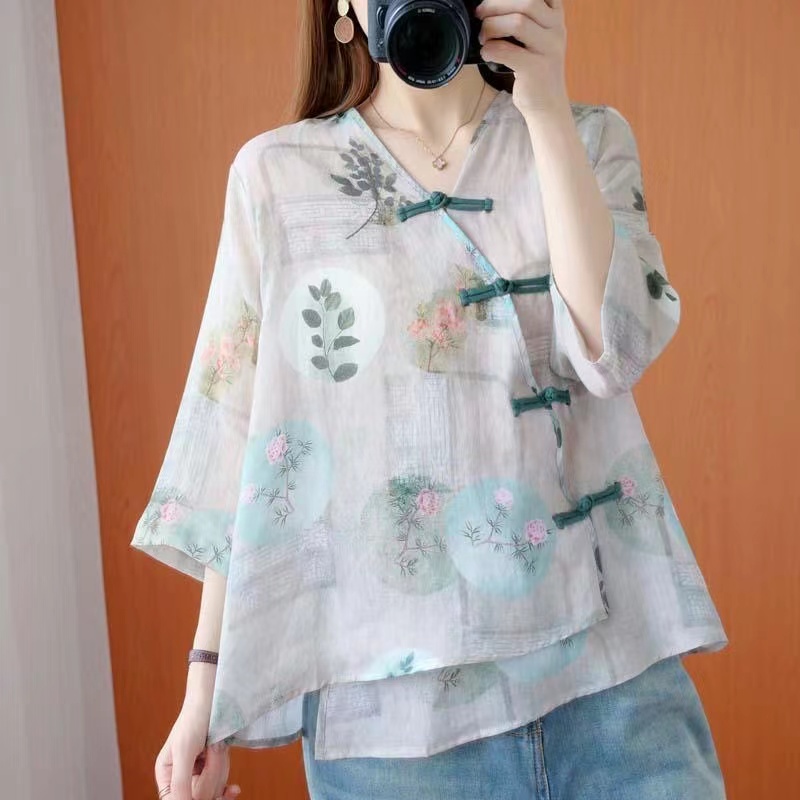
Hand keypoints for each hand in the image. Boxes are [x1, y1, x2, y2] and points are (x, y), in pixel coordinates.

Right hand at [155, 703, 240, 799]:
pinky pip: (221, 788)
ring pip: (213, 792)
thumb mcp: (184, 751)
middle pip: (198, 797)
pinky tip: (234, 789)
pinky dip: (227, 787)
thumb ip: (180, 782)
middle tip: (212, 748)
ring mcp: (199, 777)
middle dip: (210, 774)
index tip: (200, 793)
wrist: (214, 701)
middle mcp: (180, 780)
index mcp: (166, 776)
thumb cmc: (194, 720)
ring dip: (220, 768)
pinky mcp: (214, 773)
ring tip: (216, 746)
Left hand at [475, 0, 568, 118]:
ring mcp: (548, 49)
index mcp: (556, 16)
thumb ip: (525, 18)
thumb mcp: (538, 38)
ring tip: (484, 37)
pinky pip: (506, 51)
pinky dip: (490, 49)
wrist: (547, 104)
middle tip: (481, 14)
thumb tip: (489, 6)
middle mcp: (557, 29)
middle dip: (496, 4)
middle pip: (527, 1)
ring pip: (517, 22)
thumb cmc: (536, 69)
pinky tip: (487, 54)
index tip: (493, 0)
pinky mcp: (536, 69)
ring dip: (492, 26)